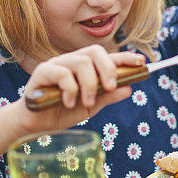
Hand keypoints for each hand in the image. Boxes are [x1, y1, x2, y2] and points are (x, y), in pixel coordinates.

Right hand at [14, 45, 144, 132]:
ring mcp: (57, 64)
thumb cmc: (62, 112)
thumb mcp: (90, 107)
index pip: (108, 57)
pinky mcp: (42, 72)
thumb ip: (107, 97)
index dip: (125, 57)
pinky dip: (70, 89)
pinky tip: (69, 103)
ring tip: (87, 102)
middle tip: (110, 87)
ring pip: (81, 62)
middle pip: (95, 51)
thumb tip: (129, 88)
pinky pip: (62, 73)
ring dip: (89, 84)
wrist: (36, 125)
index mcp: (86, 68)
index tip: (142, 62)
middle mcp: (72, 61)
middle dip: (107, 68)